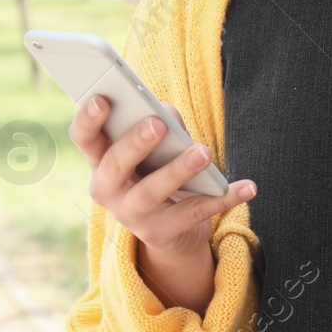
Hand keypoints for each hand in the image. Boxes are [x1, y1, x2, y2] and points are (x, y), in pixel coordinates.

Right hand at [69, 94, 257, 261]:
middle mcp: (108, 191)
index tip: (101, 98)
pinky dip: (224, 199)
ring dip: (178, 170)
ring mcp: (132, 216)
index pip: (84, 139)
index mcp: (100, 162)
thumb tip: (166, 115)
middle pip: (115, 166)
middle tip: (157, 124)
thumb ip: (159, 124)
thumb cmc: (158, 171)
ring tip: (202, 152)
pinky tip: (248, 186)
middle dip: (135, 143)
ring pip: (152, 192)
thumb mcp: (155, 148)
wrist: (171, 230)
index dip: (88, 119)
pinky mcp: (161, 233)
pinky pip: (194, 213)